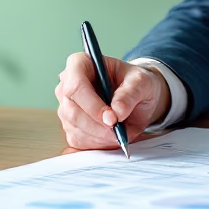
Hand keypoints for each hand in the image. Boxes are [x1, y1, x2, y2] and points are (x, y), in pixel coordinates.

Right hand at [54, 53, 170, 149]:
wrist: (137, 97)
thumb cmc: (136, 83)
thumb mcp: (141, 82)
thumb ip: (130, 94)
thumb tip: (117, 111)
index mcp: (81, 64)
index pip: (75, 85)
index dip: (92, 105)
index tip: (112, 119)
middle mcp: (67, 84)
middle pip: (71, 110)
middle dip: (97, 126)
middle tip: (119, 131)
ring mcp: (66, 106)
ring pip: (74, 128)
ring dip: (99, 136)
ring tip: (120, 132)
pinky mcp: (70, 126)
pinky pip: (78, 140)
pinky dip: (97, 143)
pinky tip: (111, 136)